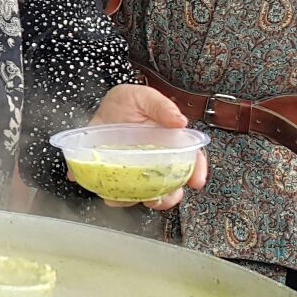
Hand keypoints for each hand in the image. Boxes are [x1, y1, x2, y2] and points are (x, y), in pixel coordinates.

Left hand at [83, 84, 209, 210]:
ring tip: (144, 200)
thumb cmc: (126, 102)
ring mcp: (137, 169)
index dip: (196, 171)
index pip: (191, 159)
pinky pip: (120, 193)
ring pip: (150, 192)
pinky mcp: (117, 174)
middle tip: (166, 196)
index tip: (195, 181)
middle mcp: (157, 159)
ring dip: (150, 200)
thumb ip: (161, 106)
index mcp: (170, 141)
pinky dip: (118, 199)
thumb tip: (180, 122)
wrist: (99, 108)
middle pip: (173, 183)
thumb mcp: (143, 97)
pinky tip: (113, 197)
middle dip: (173, 195)